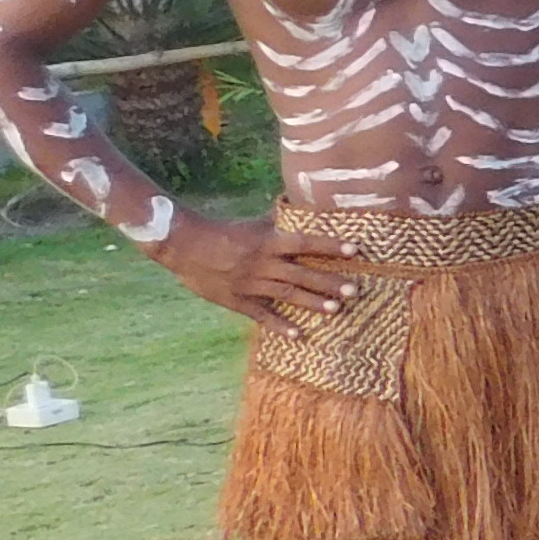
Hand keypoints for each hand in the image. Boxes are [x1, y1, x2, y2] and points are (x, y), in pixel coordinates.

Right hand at [159, 209, 371, 327]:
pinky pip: (261, 315)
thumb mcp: (253, 223)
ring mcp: (250, 284)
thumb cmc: (223, 232)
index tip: (354, 249)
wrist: (184, 246)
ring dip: (312, 302)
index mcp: (267, 242)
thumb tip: (299, 204)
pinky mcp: (237, 300)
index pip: (304, 243)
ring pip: (286, 294)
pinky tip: (298, 335)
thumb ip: (278, 219)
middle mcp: (262, 264)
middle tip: (355, 290)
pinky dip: (279, 325)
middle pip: (300, 274)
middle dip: (328, 282)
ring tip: (336, 309)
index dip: (329, 246)